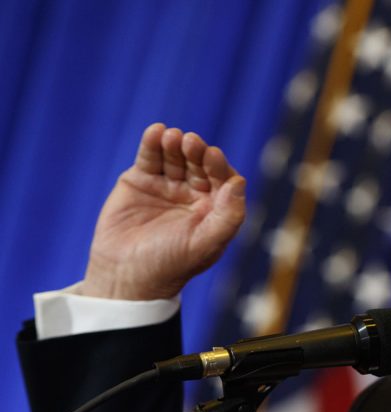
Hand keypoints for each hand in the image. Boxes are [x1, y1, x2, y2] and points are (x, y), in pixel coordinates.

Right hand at [81, 123, 245, 299]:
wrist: (126, 275)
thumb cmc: (170, 265)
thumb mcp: (205, 244)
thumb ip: (228, 216)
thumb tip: (239, 181)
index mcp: (215, 209)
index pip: (223, 179)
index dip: (219, 166)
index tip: (212, 156)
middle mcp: (194, 194)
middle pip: (199, 164)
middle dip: (196, 151)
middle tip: (191, 142)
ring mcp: (167, 185)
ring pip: (175, 156)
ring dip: (175, 144)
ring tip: (172, 137)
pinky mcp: (140, 180)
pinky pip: (150, 157)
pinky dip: (153, 143)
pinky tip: (156, 132)